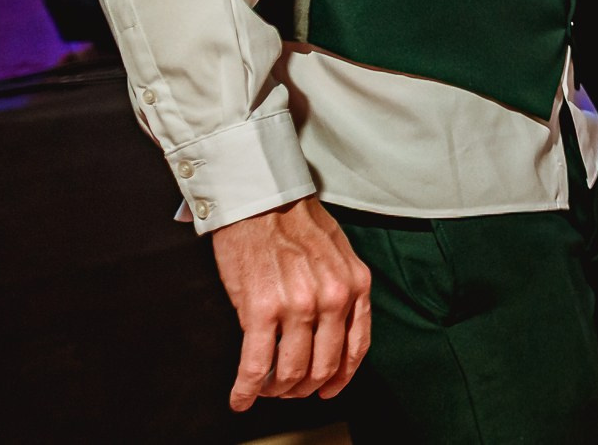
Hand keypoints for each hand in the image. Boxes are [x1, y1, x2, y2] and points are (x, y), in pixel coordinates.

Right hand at [210, 196, 371, 411]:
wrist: (262, 200)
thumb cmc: (298, 224)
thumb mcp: (339, 255)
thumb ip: (341, 292)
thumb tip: (330, 334)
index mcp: (356, 285)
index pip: (356, 348)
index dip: (341, 377)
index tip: (329, 389)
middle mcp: (332, 299)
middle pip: (323, 367)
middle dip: (304, 387)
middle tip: (289, 390)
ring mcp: (298, 306)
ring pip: (290, 372)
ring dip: (276, 390)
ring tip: (264, 389)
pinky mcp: (260, 309)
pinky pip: (254, 365)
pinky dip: (246, 389)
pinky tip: (240, 398)